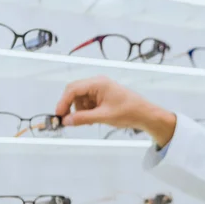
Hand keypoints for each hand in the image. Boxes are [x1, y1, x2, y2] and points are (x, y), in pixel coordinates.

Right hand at [55, 76, 176, 146]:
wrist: (145, 114)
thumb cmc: (129, 112)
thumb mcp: (103, 117)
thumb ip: (83, 118)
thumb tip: (67, 121)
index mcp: (98, 83)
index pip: (73, 89)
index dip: (63, 102)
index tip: (59, 115)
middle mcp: (98, 83)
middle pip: (75, 93)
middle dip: (72, 107)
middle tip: (69, 121)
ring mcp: (101, 88)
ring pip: (81, 99)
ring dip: (81, 111)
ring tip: (91, 121)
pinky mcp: (103, 95)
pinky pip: (89, 102)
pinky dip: (88, 111)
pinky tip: (94, 119)